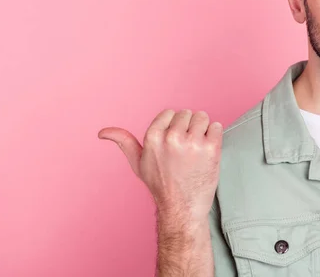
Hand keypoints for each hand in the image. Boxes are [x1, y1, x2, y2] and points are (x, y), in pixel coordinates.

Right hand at [98, 109, 222, 221]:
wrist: (182, 208)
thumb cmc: (161, 185)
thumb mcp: (138, 163)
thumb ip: (124, 142)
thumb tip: (102, 132)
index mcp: (153, 137)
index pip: (170, 113)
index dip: (174, 127)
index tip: (174, 144)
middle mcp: (172, 137)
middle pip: (187, 113)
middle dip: (188, 128)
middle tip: (186, 149)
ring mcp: (193, 142)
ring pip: (203, 117)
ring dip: (203, 130)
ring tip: (197, 150)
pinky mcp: (211, 148)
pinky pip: (217, 126)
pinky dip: (215, 136)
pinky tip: (207, 151)